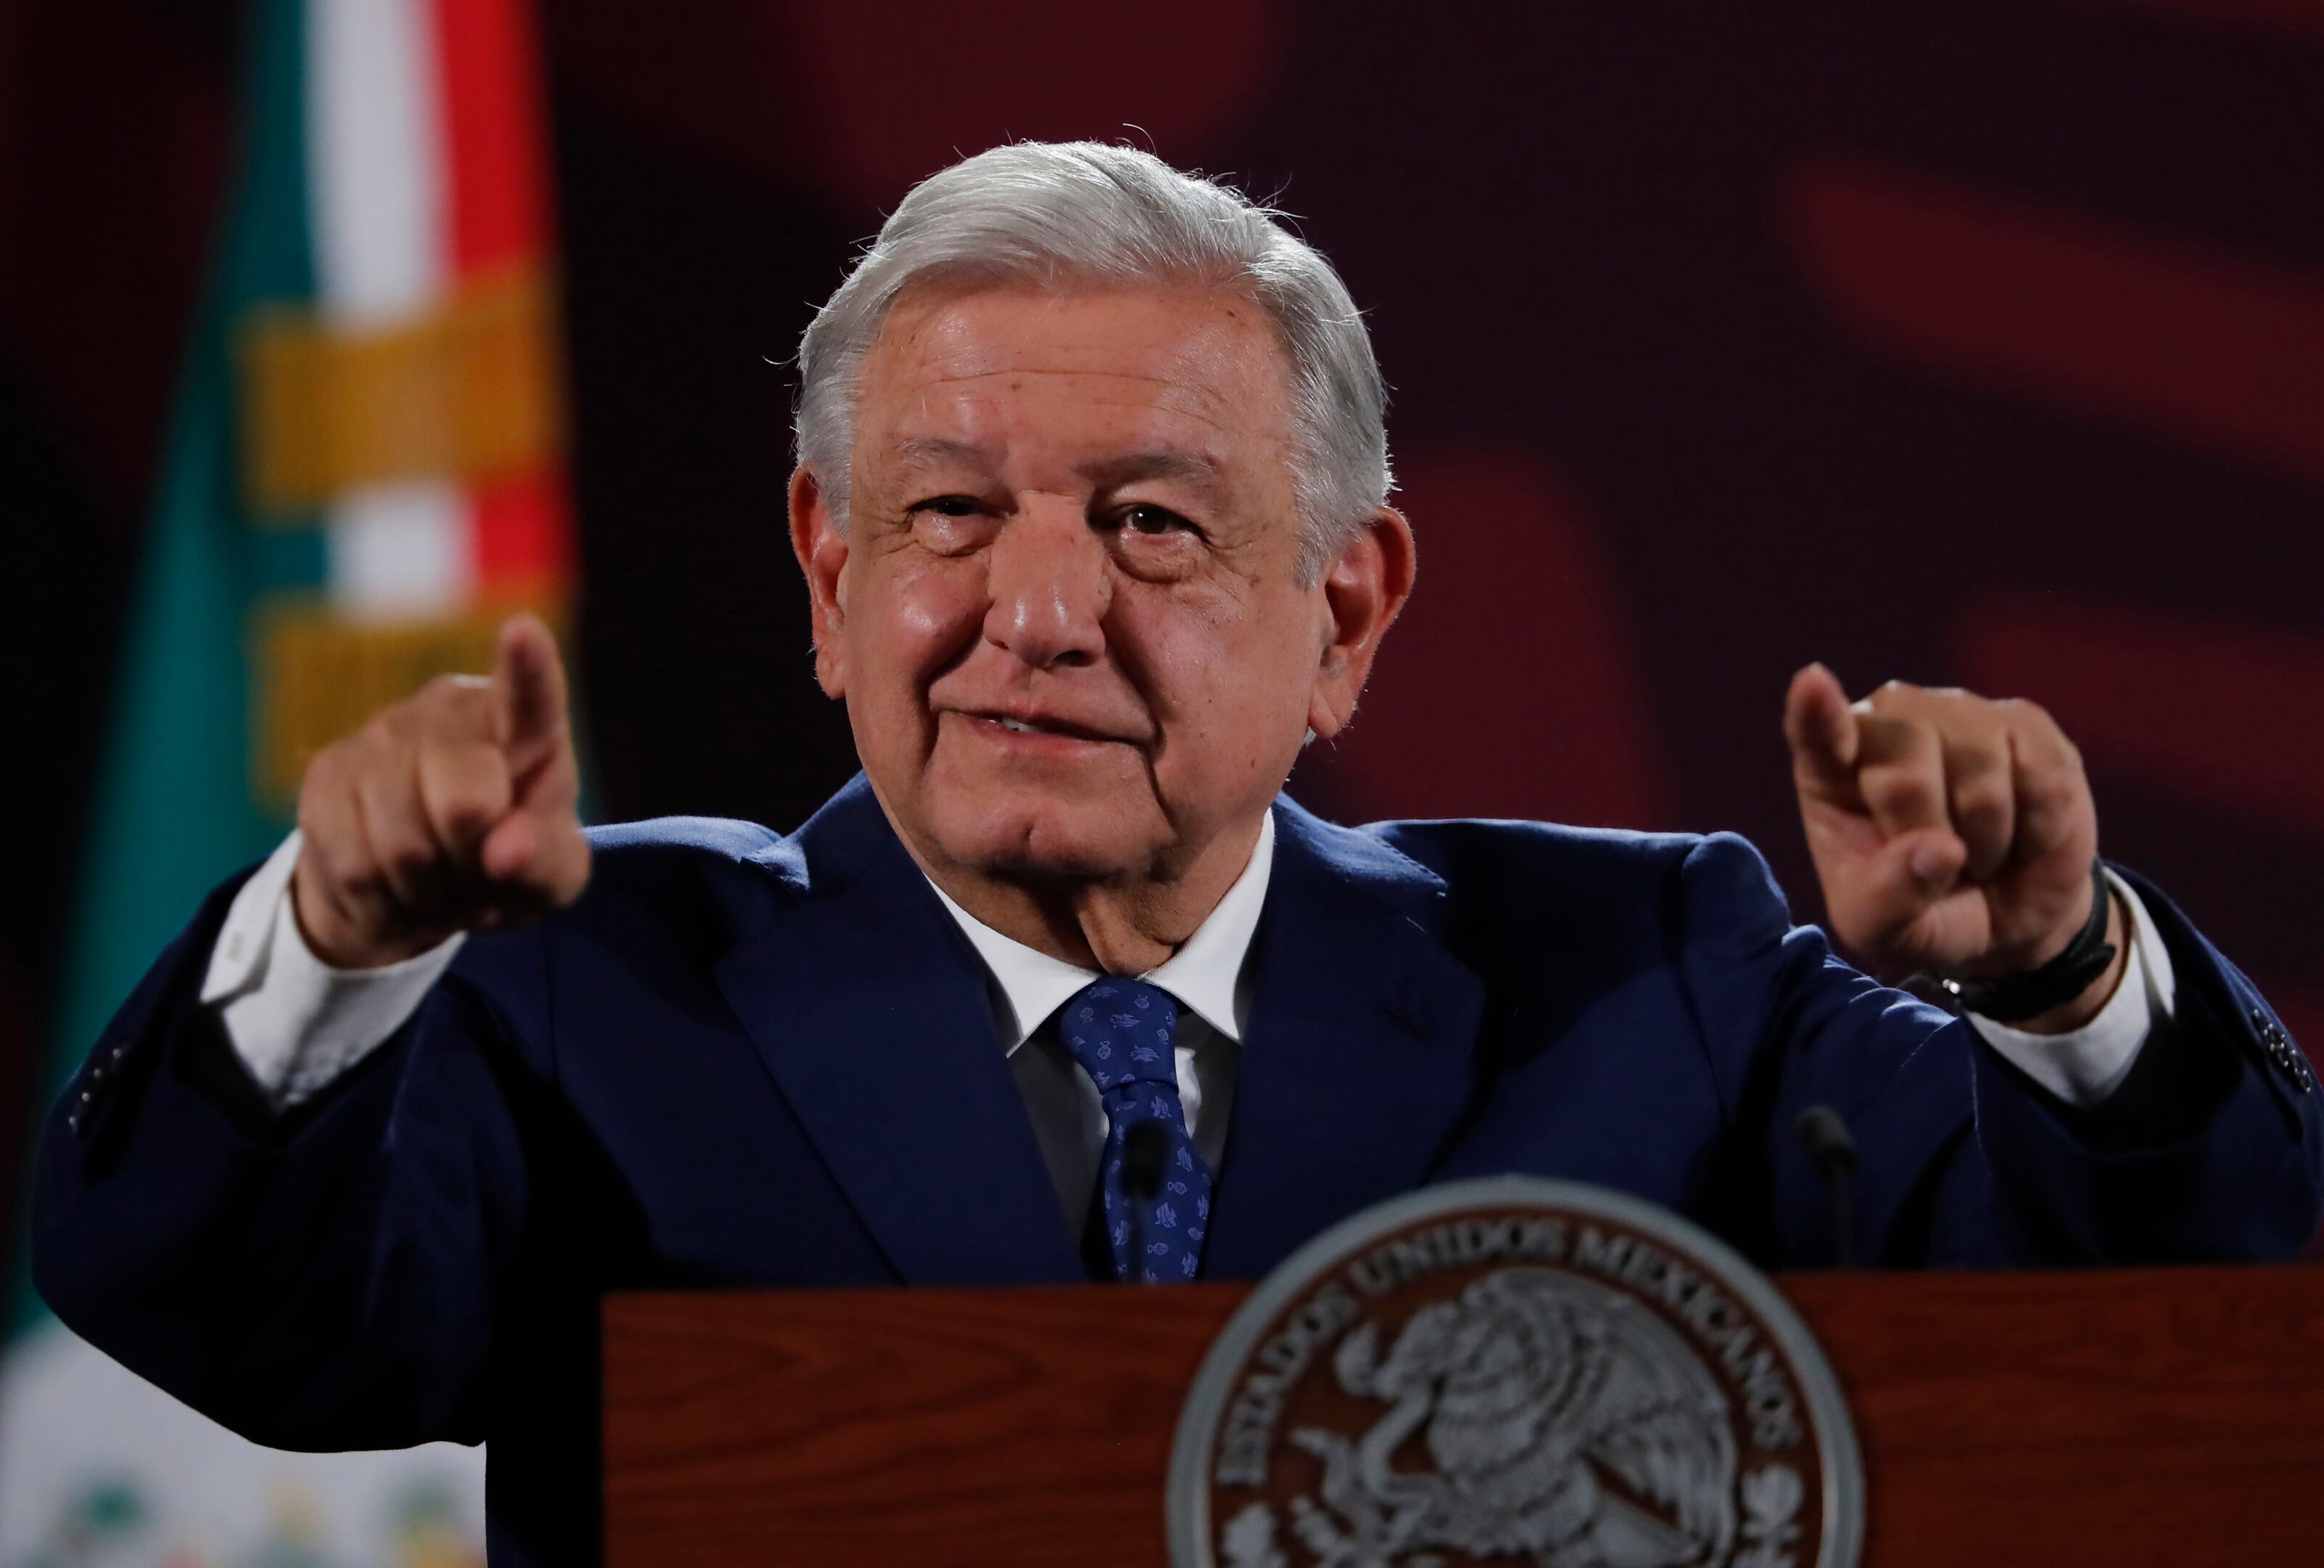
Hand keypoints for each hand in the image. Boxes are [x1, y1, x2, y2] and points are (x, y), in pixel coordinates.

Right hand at [291, 615, 589, 968]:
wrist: (421, 887)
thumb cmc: (506, 865)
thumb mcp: (551, 877)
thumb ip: (545, 861)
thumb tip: (503, 850)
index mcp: (524, 728)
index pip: (531, 694)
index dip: (528, 666)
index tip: (524, 631)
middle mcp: (450, 712)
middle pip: (463, 806)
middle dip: (473, 865)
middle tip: (479, 874)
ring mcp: (381, 734)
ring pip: (402, 845)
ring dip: (428, 891)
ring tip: (439, 880)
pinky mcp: (327, 773)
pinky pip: (355, 865)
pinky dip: (383, 900)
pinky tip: (394, 884)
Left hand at [1782, 664, 2124, 1030]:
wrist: (2008, 916)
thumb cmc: (1923, 910)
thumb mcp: (1883, 930)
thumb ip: (1889, 899)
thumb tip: (1939, 850)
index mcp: (1831, 768)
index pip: (1818, 733)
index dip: (1817, 711)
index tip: (1812, 684)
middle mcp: (1891, 722)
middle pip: (1905, 778)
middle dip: (1928, 843)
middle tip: (1936, 861)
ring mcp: (1961, 713)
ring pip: (1980, 782)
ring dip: (1986, 843)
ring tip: (1977, 850)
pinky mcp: (2027, 726)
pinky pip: (2041, 783)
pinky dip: (2036, 830)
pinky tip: (2022, 831)